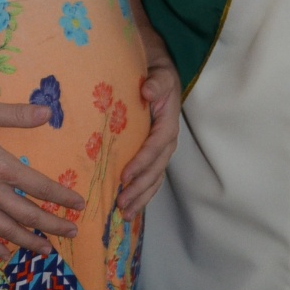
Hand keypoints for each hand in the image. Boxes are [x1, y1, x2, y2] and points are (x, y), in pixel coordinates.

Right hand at [0, 99, 84, 260]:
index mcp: (0, 166)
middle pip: (28, 214)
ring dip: (29, 241)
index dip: (62, 197)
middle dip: (53, 226)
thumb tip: (48, 112)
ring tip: (47, 250)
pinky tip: (4, 253)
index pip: (39, 186)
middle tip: (73, 233)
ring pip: (6, 231)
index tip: (79, 205)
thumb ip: (18, 114)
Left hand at [116, 51, 180, 220]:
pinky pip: (151, 179)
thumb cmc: (158, 78)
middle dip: (139, 189)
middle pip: (156, 170)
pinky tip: (129, 209)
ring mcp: (161, 152)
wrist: (161, 78)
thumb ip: (155, 84)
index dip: (141, 162)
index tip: (124, 176)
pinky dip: (142, 195)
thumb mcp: (159, 76)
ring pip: (154, 180)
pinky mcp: (154, 156)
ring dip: (140, 198)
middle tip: (121, 203)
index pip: (155, 147)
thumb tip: (148, 90)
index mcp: (168, 125)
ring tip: (124, 214)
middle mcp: (167, 142)